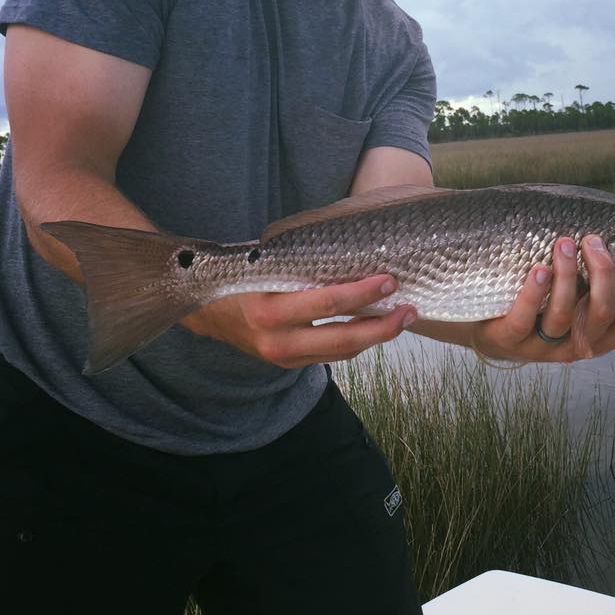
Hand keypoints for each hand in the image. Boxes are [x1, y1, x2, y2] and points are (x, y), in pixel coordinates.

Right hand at [180, 277, 414, 367]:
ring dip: (375, 337)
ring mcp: (284, 358)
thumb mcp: (264, 265)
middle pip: (343, 339)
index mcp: (270, 310)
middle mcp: (278, 341)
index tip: (389, 281)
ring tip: (403, 318)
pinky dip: (356, 342)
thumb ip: (300, 264)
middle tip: (409, 309)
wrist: (205, 312)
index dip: (362, 294)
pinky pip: (331, 356)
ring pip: (341, 352)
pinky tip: (375, 327)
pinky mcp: (289, 365)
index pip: (328, 303)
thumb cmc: (240, 277)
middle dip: (382, 326)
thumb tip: (352, 249)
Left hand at [471, 235, 614, 363]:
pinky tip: (539, 269)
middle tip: (593, 240)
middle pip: (600, 314)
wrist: (490, 331)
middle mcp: (575, 345)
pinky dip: (534, 292)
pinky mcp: (512, 340)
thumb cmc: (540, 306)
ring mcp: (542, 347)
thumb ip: (591, 280)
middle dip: (602, 274)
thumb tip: (609, 237)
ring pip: (563, 314)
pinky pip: (525, 319)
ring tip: (564, 243)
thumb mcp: (572, 298)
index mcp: (596, 335)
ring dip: (567, 275)